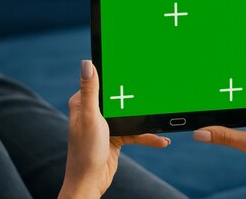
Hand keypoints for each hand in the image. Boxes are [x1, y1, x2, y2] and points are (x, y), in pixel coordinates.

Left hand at [58, 61, 170, 198]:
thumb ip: (91, 91)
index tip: (133, 65)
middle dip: (136, 96)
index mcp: (82, 102)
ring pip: (130, 115)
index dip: (115, 72)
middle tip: (155, 90)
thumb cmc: (85, 151)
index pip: (100, 81)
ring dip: (146, 120)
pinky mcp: (115, 136)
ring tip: (162, 121)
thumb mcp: (90, 117)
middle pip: (119, 97)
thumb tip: (86, 63)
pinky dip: (147, 136)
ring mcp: (105, 124)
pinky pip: (135, 132)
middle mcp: (93, 111)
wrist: (90, 182)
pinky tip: (162, 141)